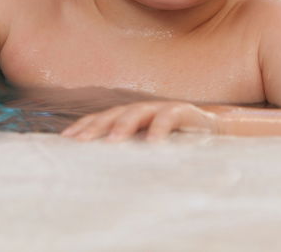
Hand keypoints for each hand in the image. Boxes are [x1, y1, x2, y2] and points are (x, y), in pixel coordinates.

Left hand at [60, 100, 218, 141]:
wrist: (214, 129)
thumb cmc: (176, 142)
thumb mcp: (149, 148)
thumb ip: (130, 153)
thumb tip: (103, 173)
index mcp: (130, 117)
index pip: (101, 118)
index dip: (83, 126)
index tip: (66, 140)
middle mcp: (142, 110)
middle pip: (113, 114)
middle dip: (96, 126)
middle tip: (81, 142)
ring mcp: (160, 107)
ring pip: (137, 111)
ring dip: (124, 125)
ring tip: (113, 141)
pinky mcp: (182, 111)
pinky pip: (168, 117)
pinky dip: (159, 129)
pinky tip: (153, 143)